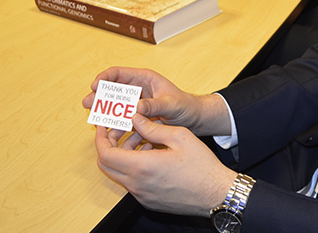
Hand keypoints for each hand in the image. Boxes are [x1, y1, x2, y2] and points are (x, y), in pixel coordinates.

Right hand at [83, 67, 230, 136]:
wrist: (195, 119)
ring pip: (115, 106)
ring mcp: (137, 103)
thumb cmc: (186, 106)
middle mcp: (138, 89)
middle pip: (113, 89)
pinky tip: (110, 133)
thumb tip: (137, 107)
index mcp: (145, 79)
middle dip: (99, 96)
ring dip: (105, 112)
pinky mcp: (138, 117)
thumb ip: (154, 105)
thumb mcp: (171, 104)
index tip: (95, 86)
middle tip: (87, 104)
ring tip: (95, 121)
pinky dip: (116, 125)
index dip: (105, 78)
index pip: (119, 73)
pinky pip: (123, 119)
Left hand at [95, 115, 237, 215]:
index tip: (104, 126)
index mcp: (142, 167)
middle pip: (107, 166)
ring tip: (143, 139)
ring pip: (120, 174)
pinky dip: (134, 166)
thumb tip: (135, 116)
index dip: (101, 138)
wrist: (216, 193)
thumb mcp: (179, 136)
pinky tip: (152, 154)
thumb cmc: (202, 166)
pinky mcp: (149, 201)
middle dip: (109, 145)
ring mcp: (142, 195)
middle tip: (120, 131)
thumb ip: (152, 126)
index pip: (106, 154)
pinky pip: (132, 182)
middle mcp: (137, 185)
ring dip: (124, 155)